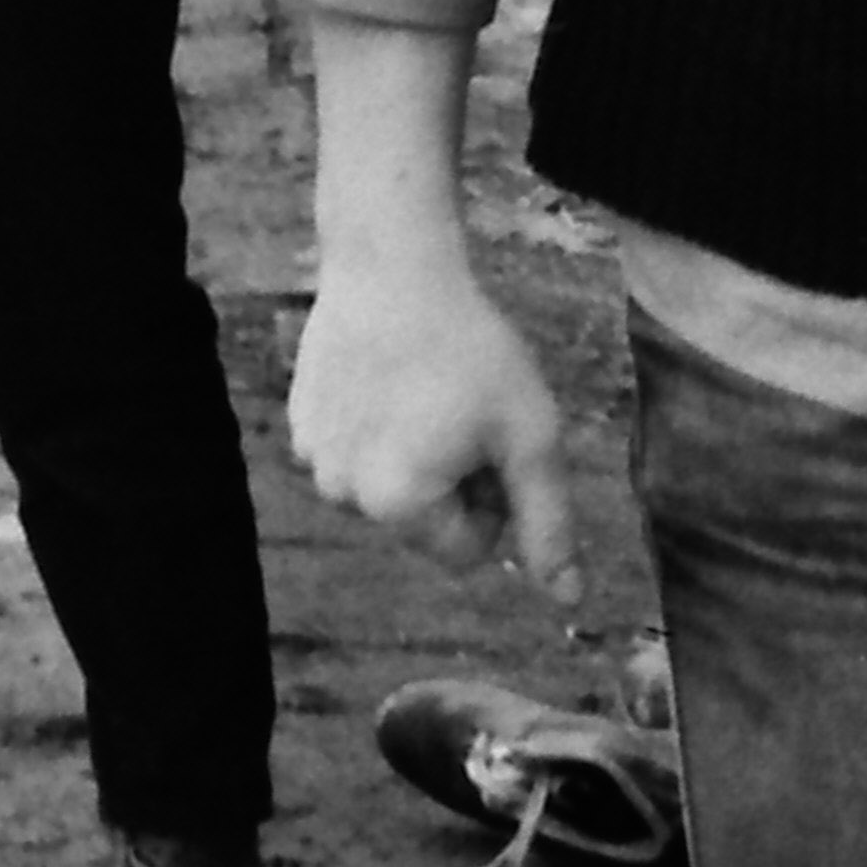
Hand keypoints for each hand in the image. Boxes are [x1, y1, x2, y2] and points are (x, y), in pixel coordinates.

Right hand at [290, 254, 583, 586]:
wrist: (392, 265)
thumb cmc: (472, 351)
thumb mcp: (531, 438)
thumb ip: (548, 525)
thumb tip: (568, 601)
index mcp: (400, 506)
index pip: (469, 550)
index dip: (496, 502)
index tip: (495, 443)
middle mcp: (343, 493)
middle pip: (422, 522)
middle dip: (451, 483)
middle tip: (464, 414)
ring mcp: (313, 455)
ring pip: (386, 488)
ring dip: (412, 457)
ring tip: (426, 392)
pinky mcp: (299, 418)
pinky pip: (352, 452)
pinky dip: (376, 429)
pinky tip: (390, 377)